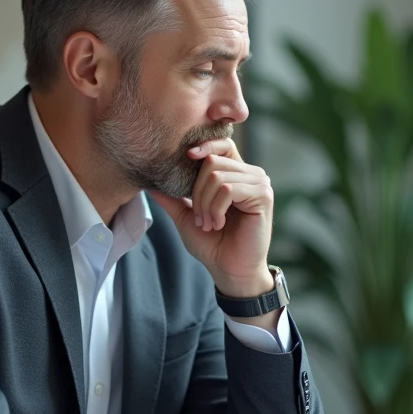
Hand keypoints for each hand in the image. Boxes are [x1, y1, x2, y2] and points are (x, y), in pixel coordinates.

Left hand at [148, 138, 273, 297]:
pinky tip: (219, 224)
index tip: (187, 156)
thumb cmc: (212, 244)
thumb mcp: (185, 216)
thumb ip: (171, 197)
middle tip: (200, 218)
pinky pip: (228, 189)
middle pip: (212, 161)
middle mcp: (251, 174)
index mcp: (236, 174)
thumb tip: (149, 181)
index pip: (222, 144)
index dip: (205, 145)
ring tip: (209, 224)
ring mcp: (260, 183)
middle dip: (197, 192)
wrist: (230, 270)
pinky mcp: (263, 195)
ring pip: (217, 176)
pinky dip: (216, 209)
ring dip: (205, 204)